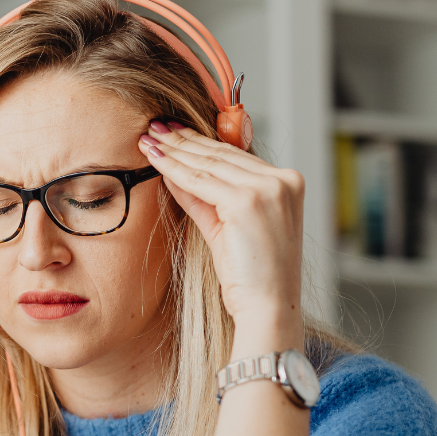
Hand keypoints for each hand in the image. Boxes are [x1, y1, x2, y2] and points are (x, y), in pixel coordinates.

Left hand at [139, 122, 304, 336]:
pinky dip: (174, 168)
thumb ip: (206, 199)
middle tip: (155, 127)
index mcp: (287, 183)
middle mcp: (283, 180)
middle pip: (222, 153)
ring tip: (149, 139)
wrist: (267, 308)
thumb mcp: (228, 229)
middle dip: (184, 140)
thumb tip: (176, 174)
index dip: (201, 142)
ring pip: (209, 163)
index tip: (174, 132)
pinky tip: (155, 159)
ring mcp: (268, 189)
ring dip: (174, 149)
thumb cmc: (251, 278)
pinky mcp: (248, 201)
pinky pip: (201, 180)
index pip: (235, 155)